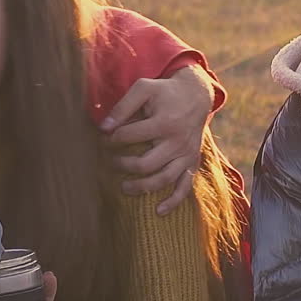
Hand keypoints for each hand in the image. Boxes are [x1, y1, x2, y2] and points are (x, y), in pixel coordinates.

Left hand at [100, 65, 213, 214]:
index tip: (103, 139)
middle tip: (111, 162)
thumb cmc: (165, 92)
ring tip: (123, 187)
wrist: (196, 95)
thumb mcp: (143, 89)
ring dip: (142, 187)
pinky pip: (185, 186)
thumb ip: (123, 106)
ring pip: (163, 179)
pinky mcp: (192, 162)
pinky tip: (159, 211)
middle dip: (123, 165)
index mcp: (164, 122)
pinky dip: (174, 201)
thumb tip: (103, 127)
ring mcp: (186, 154)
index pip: (129, 136)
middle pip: (145, 164)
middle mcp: (177, 141)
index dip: (112, 139)